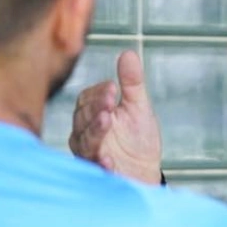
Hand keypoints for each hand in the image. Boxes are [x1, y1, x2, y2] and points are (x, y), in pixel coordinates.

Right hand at [68, 50, 162, 184]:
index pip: (86, 99)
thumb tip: (128, 53)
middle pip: (81, 118)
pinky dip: (100, 163)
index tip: (113, 87)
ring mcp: (90, 154)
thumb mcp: (138, 107)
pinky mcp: (98, 174)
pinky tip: (108, 160)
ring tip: (107, 120)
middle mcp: (85, 133)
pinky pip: (94, 168)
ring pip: (84, 141)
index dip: (98, 93)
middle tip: (109, 101)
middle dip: (95, 109)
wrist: (145, 171)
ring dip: (95, 131)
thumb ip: (132, 82)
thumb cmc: (138, 139)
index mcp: (93, 114)